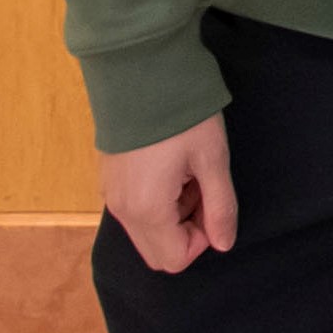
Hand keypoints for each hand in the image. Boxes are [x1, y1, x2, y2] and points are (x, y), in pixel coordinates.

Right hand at [97, 115, 236, 273]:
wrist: (139, 74)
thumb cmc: (181, 116)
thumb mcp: (212, 159)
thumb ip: (219, 207)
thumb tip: (224, 244)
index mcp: (147, 210)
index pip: (175, 259)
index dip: (202, 239)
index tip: (212, 202)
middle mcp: (122, 211)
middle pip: (157, 251)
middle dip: (186, 231)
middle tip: (201, 189)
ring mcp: (110, 196)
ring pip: (145, 231)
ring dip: (172, 215)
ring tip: (187, 173)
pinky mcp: (108, 180)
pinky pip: (133, 210)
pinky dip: (155, 201)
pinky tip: (169, 166)